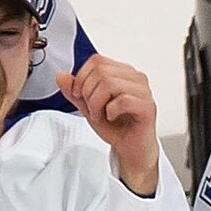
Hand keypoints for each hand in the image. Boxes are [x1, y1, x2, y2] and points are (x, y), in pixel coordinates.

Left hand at [59, 55, 161, 195]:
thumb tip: (61, 76)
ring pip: (111, 83)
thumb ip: (74, 91)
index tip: (79, 95)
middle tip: (91, 109)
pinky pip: (124, 100)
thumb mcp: (88, 106)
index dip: (82, 77)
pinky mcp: (148, 107)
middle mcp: (135, 78)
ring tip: (100, 114)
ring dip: (97, 102)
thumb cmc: (116, 127)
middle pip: (102, 71)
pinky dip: (111, 110)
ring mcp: (144, 92)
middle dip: (88, 92)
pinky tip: (112, 117)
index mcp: (123, 73)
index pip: (97, 61)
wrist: (131, 149)